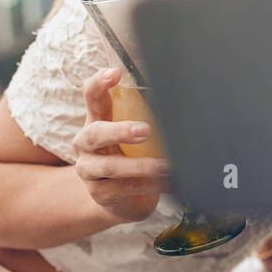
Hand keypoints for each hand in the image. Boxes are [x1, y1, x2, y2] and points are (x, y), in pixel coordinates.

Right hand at [72, 69, 170, 225]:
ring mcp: (90, 171)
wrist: (120, 198)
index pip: (92, 96)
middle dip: (120, 131)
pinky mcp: (101, 194)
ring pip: (109, 167)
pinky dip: (148, 185)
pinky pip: (124, 189)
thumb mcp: (136, 131)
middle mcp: (87, 144)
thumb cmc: (132, 154)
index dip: (99, 83)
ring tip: (164, 166)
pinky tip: (168, 182)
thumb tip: (185, 95)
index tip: (115, 73)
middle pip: (94, 133)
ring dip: (140, 166)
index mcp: (97, 120)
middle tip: (146, 130)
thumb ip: (148, 114)